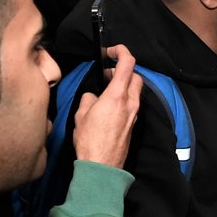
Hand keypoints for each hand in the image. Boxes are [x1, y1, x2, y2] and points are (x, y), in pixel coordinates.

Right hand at [72, 44, 142, 167]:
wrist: (102, 166)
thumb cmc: (90, 141)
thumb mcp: (81, 115)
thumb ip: (89, 99)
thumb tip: (93, 97)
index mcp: (117, 96)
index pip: (128, 63)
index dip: (121, 51)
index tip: (111, 50)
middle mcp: (130, 102)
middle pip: (135, 75)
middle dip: (122, 69)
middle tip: (106, 73)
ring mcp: (134, 113)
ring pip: (135, 89)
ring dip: (123, 84)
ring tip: (106, 89)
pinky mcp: (133, 123)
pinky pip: (133, 103)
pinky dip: (124, 97)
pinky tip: (110, 104)